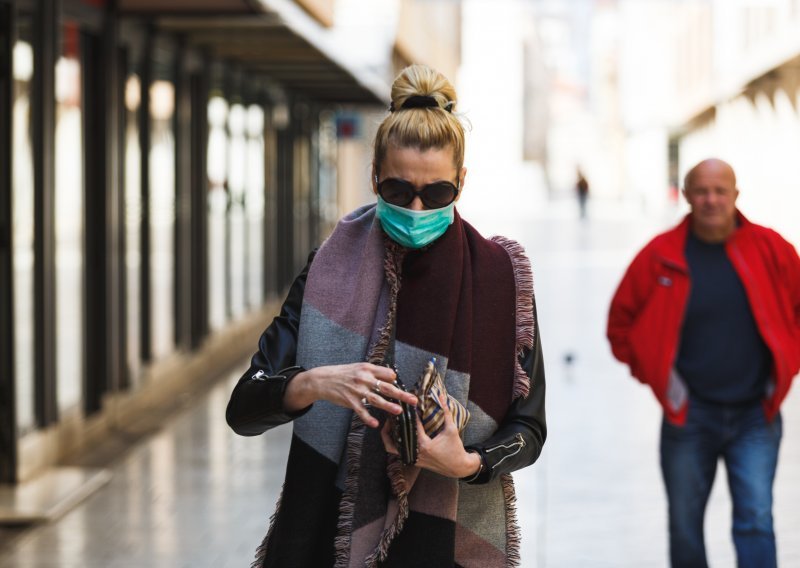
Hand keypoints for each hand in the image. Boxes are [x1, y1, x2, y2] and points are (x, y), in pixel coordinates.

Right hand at [284, 363, 417, 427]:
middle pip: (387, 387)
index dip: (395, 380)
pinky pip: (361, 411)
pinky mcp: (350, 400)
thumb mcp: (358, 367)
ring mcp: (357, 390)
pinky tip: (375, 424)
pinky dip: (368, 418)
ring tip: (399, 411)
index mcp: (368, 368)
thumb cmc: (343, 373)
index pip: (388, 374)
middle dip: (402, 394)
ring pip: (376, 400)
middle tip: (413, 400)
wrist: (323, 379)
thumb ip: (373, 372)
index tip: (399, 386)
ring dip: (388, 406)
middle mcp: (364, 378)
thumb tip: (391, 377)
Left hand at [381, 393, 480, 478]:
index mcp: (425, 445)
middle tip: (391, 412)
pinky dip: (394, 443)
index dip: (408, 413)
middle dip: (391, 424)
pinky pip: (398, 452)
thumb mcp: (451, 429)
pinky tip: (396, 433)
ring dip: (388, 436)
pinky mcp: (413, 462)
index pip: (412, 426)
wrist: (458, 467)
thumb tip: (442, 396)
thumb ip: (446, 412)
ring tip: (389, 423)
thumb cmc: (456, 448)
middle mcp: (416, 453)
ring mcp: (413, 459)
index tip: (405, 403)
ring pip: (392, 448)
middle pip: (396, 437)